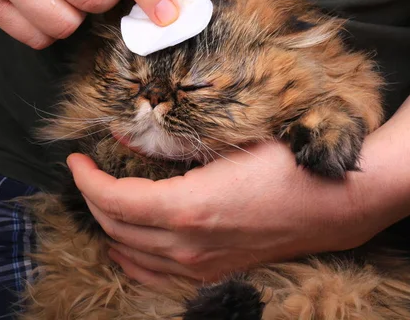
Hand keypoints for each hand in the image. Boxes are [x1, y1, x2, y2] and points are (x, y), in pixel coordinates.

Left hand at [67, 140, 383, 284]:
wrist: (334, 204)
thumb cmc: (286, 164)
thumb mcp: (227, 141)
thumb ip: (172, 140)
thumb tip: (126, 134)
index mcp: (187, 209)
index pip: (113, 200)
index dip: (87, 179)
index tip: (76, 160)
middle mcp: (187, 246)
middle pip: (116, 227)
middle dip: (93, 198)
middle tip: (90, 174)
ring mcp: (200, 266)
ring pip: (131, 254)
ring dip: (109, 226)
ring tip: (102, 202)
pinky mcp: (214, 273)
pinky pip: (155, 274)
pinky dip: (131, 257)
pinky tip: (126, 244)